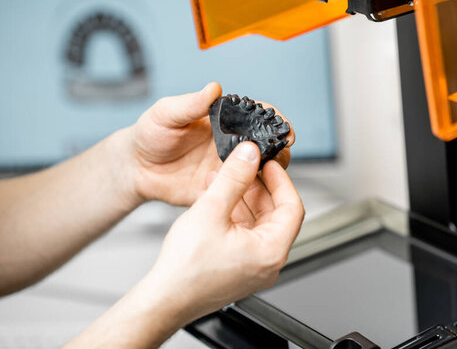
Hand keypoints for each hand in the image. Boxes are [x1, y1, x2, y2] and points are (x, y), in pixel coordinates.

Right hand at [63, 143, 303, 348]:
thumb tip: (249, 155)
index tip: (269, 164)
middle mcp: (268, 262)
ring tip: (226, 177)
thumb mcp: (211, 210)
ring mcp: (253, 267)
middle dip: (258, 187)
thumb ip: (234, 178)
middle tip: (246, 167)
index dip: (281, 180)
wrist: (163, 300)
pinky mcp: (238, 268)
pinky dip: (234, 214)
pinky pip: (244, 234)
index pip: (292, 207)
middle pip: (275, 214)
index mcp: (271, 251)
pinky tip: (216, 197)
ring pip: (258, 223)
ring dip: (243, 198)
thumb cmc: (186, 269)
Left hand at [125, 82, 294, 205]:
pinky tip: (248, 192)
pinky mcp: (222, 190)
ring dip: (269, 172)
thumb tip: (213, 88)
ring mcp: (228, 168)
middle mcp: (231, 144)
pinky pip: (243, 193)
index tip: (284, 128)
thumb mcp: (166, 114)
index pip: (257, 116)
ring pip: (261, 170)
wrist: (136, 169)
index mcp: (223, 121)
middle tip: (281, 153)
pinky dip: (251, 193)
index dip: (275, 121)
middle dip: (280, 149)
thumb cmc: (150, 136)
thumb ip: (190, 103)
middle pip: (267, 145)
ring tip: (266, 173)